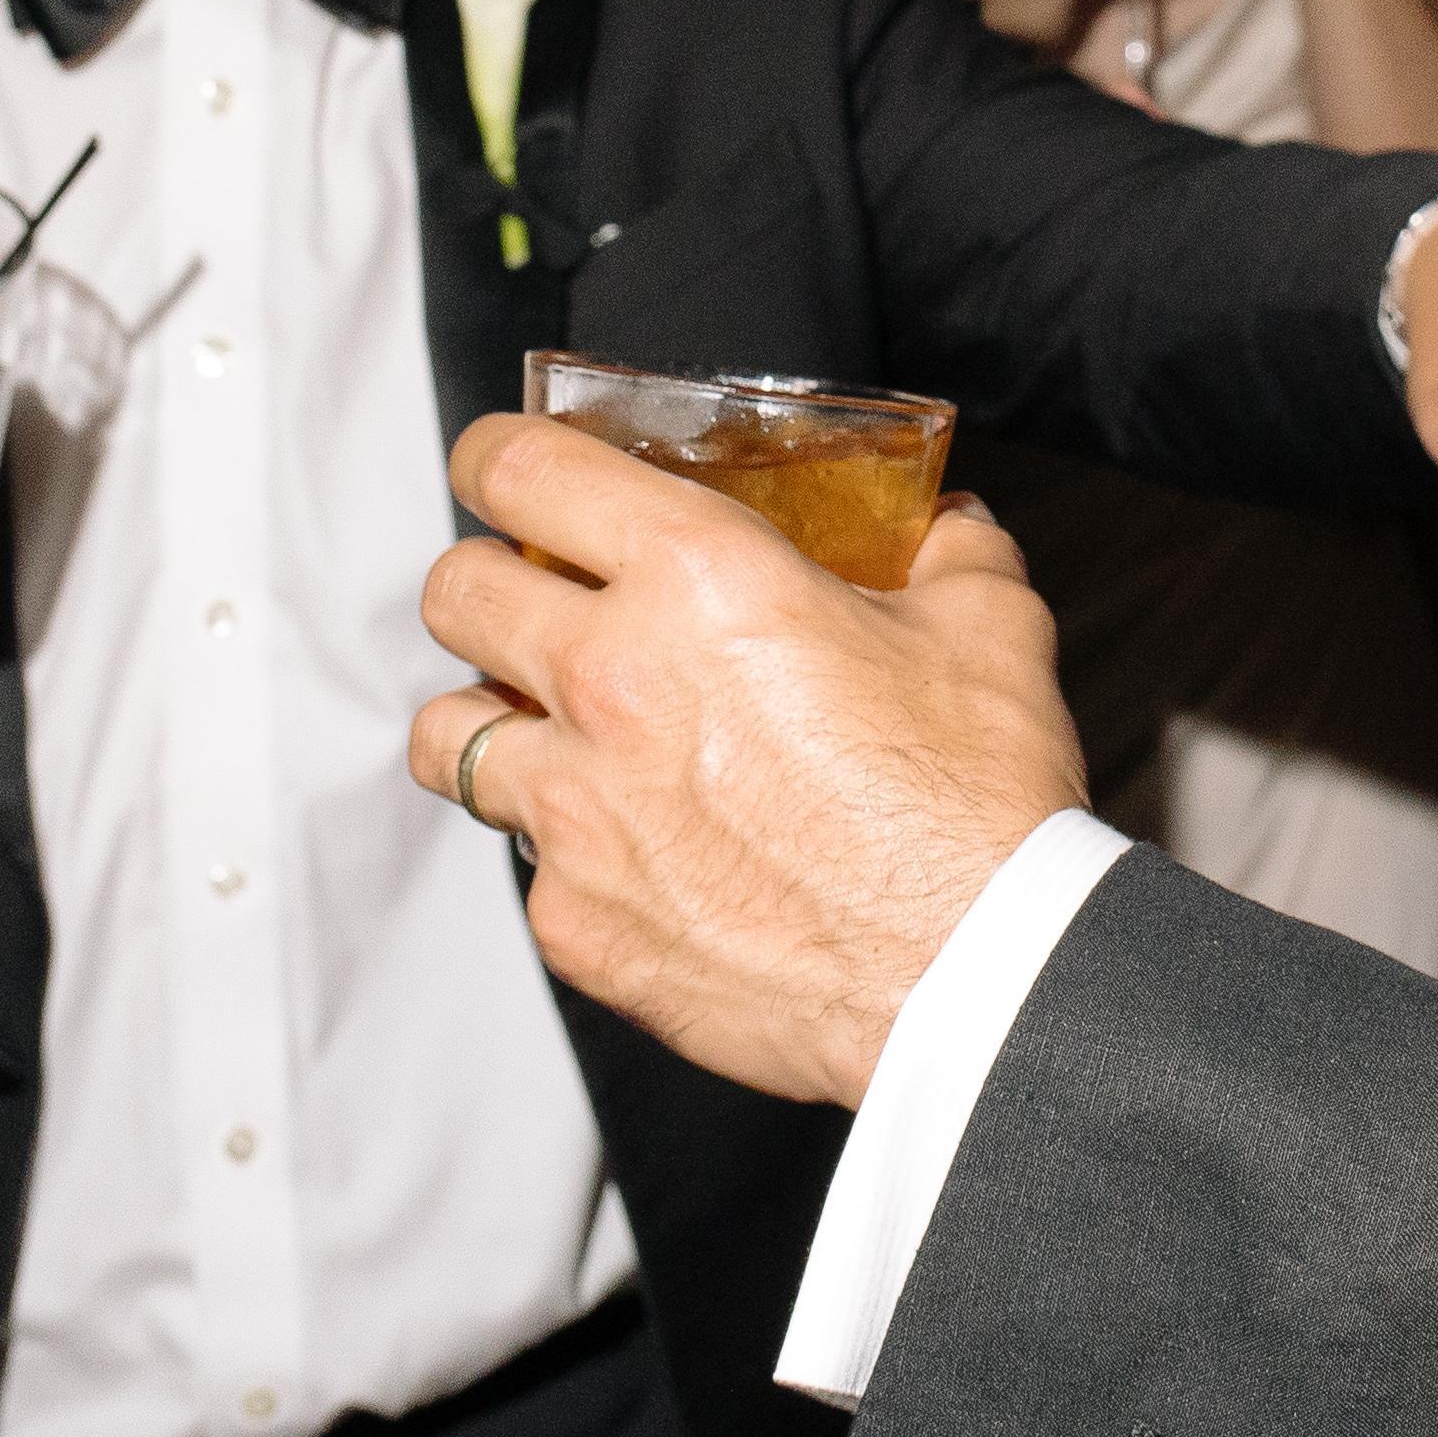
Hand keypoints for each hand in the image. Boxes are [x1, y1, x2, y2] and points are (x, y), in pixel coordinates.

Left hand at [412, 416, 1086, 1104]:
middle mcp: (611, 682)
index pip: (523, 470)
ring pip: (448, 734)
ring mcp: (578, 812)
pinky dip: (569, 855)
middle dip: (486, 584)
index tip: (504, 469)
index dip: (497, 457)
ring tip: (553, 735)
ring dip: (492, 720)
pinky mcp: (577, 921)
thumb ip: (948, 551)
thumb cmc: (976, 803)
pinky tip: (641, 857)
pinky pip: (528, 868)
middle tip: (535, 603)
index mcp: (700, 579)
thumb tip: (943, 523)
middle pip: (454, 594)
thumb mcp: (988, 627)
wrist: (976, 979)